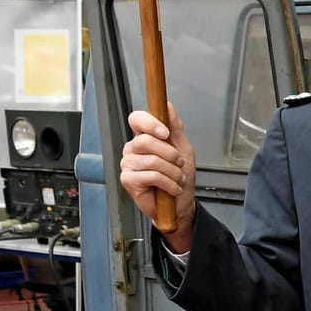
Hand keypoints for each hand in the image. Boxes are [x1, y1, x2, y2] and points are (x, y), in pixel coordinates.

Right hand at [119, 104, 196, 251]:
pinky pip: (151, 175)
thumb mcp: (183, 149)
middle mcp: (133, 149)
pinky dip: (168, 183)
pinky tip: (171, 188)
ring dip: (173, 172)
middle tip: (179, 165)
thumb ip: (175, 127)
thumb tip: (167, 105)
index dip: (150, 123)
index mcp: (144, 138)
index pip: (137, 119)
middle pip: (147, 141)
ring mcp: (128, 164)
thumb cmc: (179, 177)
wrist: (180, 204)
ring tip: (177, 179)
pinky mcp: (128, 180)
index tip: (165, 133)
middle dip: (171, 155)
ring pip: (152, 160)